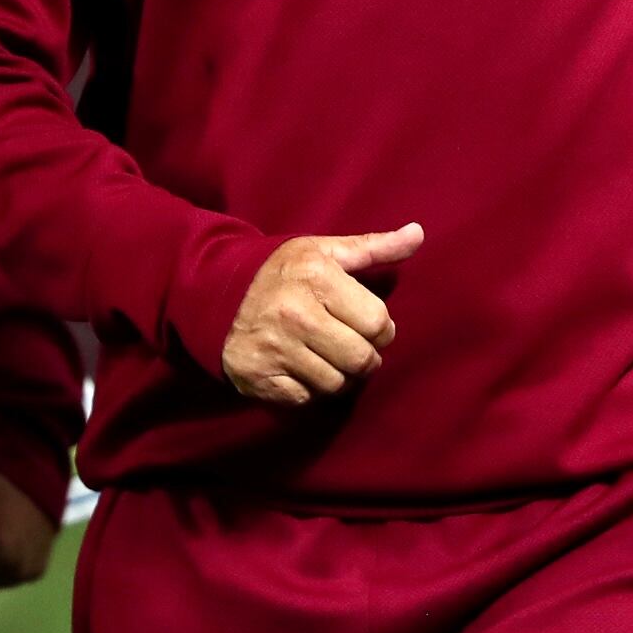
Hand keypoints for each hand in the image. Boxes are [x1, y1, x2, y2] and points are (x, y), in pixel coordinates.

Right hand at [219, 225, 418, 405]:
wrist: (214, 293)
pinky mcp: (259, 377)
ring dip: (340, 377)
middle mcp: (295, 314)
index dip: (382, 329)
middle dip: (365, 357)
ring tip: (329, 358)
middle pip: (361, 359)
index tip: (368, 324)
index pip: (378, 323)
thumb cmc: (282, 271)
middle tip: (354, 347)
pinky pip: (306, 399)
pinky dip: (310, 390)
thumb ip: (375, 247)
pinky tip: (303, 369)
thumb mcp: (325, 251)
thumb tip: (418, 233)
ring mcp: (275, 348)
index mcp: (317, 278)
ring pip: (336, 384)